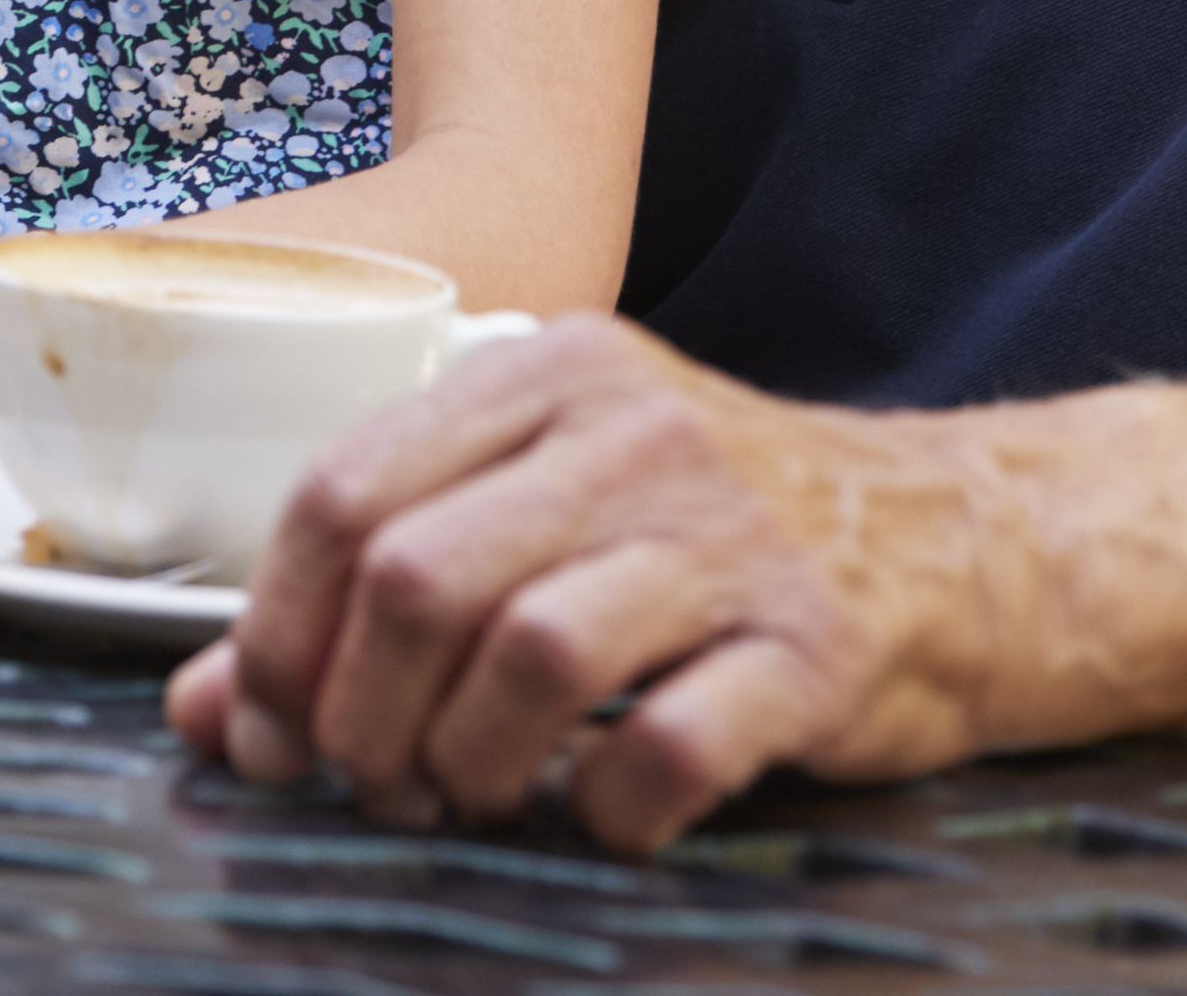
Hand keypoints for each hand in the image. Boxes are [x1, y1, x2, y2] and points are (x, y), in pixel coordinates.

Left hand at [163, 315, 994, 850]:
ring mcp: (731, 537)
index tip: (268, 727)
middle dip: (357, 712)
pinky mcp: (818, 647)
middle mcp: (632, 433)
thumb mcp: (547, 511)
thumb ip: (377, 591)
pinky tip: (598, 811)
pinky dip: (603, 805)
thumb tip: (212, 709)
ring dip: (464, 762)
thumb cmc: (720, 536)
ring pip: (527, 654)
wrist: (973, 542)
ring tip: (468, 797)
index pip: (342, 489)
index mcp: (546, 374)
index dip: (274, 629)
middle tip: (370, 783)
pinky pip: (667, 745)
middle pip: (415, 576)